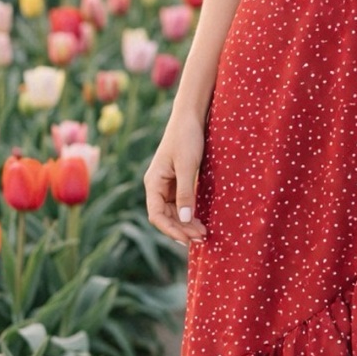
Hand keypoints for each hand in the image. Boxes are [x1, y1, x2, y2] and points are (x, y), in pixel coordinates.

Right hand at [143, 112, 208, 245]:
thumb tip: (185, 219)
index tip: (187, 239)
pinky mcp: (177, 180)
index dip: (171, 230)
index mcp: (154, 182)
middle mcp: (157, 186)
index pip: (157, 215)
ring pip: (173, 211)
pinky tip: (199, 220)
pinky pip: (181, 202)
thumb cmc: (186, 138)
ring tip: (202, 232)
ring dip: (186, 223)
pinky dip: (189, 212)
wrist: (190, 117)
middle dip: (181, 228)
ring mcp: (167, 184)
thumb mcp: (187, 166)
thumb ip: (185, 192)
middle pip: (165, 216)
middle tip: (201, 237)